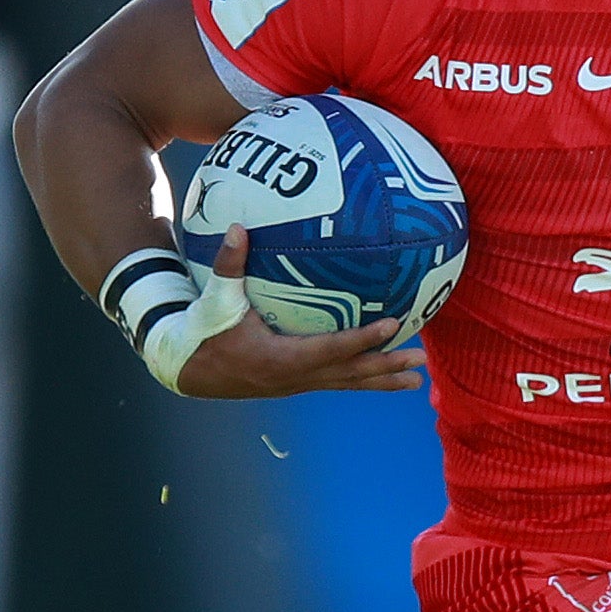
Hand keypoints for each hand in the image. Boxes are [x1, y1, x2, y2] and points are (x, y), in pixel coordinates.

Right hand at [164, 228, 422, 397]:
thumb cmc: (205, 330)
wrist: (189, 368)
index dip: (362, 339)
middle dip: (386, 366)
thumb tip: (236, 227)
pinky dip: (362, 377)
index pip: (330, 348)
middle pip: (349, 373)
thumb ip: (229, 264)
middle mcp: (295, 377)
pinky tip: (382, 371)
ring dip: (382, 379)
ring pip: (347, 383)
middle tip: (420, 362)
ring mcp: (297, 384)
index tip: (392, 325)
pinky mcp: (296, 383)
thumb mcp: (215, 299)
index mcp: (281, 358)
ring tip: (416, 378)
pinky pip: (337, 380)